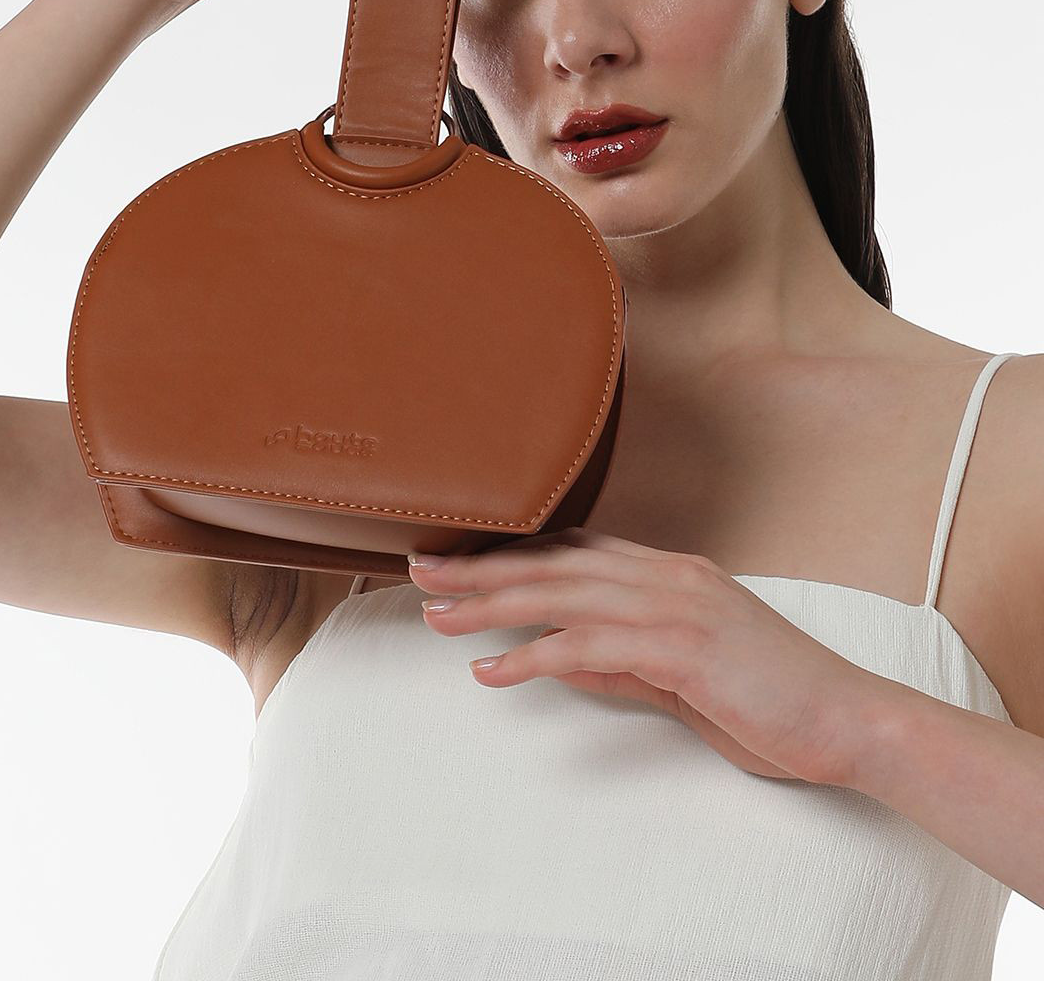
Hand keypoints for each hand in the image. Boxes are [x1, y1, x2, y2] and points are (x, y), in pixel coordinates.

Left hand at [409, 526, 895, 787]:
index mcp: (673, 571)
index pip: (577, 548)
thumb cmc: (770, 699)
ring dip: (493, 603)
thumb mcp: (684, 672)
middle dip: (483, 567)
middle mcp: (670, 574)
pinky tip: (493, 669)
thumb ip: (622, 659)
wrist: (849, 721)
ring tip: (438, 617)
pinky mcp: (683, 645)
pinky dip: (534, 654)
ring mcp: (678, 604)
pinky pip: (592, 645)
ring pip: (564, 592)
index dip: (514, 553)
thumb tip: (558, 657)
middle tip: (422, 574)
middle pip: (557, 560)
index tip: (460, 563)